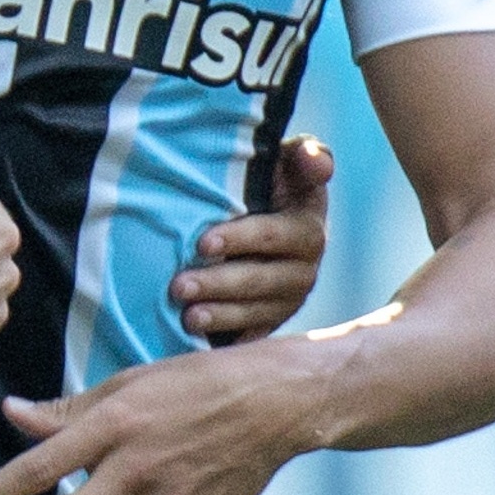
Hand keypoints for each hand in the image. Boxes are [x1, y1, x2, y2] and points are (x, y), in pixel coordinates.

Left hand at [170, 134, 331, 341]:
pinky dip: (226, 338)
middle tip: (179, 285)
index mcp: (308, 229)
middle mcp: (304, 269)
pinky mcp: (271, 321)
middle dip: (219, 283)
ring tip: (187, 316)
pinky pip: (251, 334)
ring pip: (255, 311)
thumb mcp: (290, 161)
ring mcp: (287, 299)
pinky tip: (199, 339)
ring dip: (219, 315)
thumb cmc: (272, 183)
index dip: (241, 239)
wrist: (266, 216)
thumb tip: (316, 161)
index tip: (202, 241)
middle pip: (261, 280)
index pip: (277, 235)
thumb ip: (307, 156)